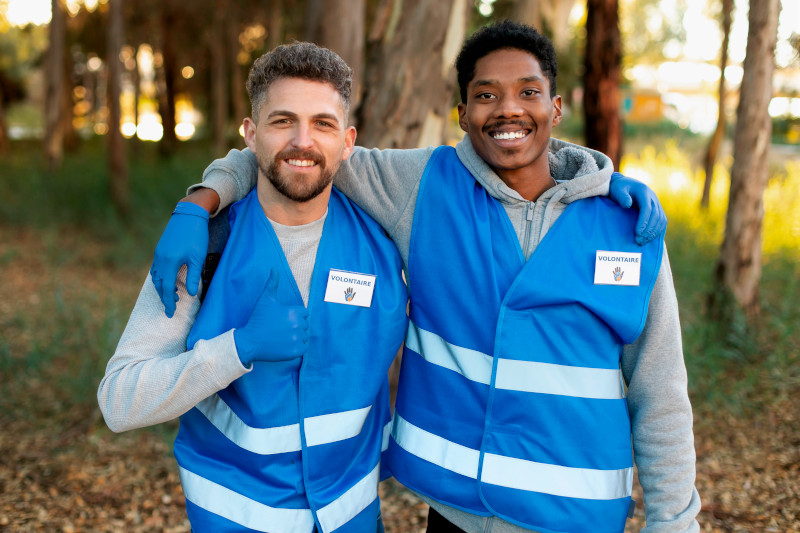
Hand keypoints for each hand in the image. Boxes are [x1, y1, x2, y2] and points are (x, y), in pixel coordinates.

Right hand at [150, 202, 209, 316]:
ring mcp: (158, 253)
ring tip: (173, 295)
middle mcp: (160, 259)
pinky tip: (169, 280)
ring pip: (156, 276)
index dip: (168, 302)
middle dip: (164, 297)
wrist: (189, 214)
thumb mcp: (198, 257)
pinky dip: (161, 277)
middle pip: (158, 284)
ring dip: (162, 287)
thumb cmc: (196, 235)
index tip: (171, 313)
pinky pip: (156, 268)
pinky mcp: (160, 249)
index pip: (166, 288)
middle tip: (171, 308)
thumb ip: (193, 277)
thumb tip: (191, 294)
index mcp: (169, 262)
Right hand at [233, 269, 309, 365]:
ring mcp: (297, 339)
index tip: (283, 319)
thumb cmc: (258, 319)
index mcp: (295, 312)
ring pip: (304, 336)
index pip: (304, 313)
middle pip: (304, 325)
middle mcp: (298, 325)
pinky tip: (285, 345)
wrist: (250, 341)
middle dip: (295, 326)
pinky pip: (304, 348)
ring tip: (282, 337)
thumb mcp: (265, 299)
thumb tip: (274, 269)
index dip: (294, 315)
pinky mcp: (296, 351)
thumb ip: (272, 283)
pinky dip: (297, 347)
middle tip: (281, 329)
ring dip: (297, 337)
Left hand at [608, 172, 666, 244]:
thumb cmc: (619, 188)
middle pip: (656, 215)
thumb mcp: (617, 190)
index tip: (638, 232)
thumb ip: (622, 196)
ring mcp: (657, 204)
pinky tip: (649, 238)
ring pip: (661, 219)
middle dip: (648, 230)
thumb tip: (628, 204)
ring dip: (653, 232)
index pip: (647, 208)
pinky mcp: (657, 209)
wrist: (625, 185)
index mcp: (644, 192)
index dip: (644, 221)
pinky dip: (657, 231)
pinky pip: (661, 221)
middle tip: (638, 240)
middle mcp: (653, 198)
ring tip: (642, 242)